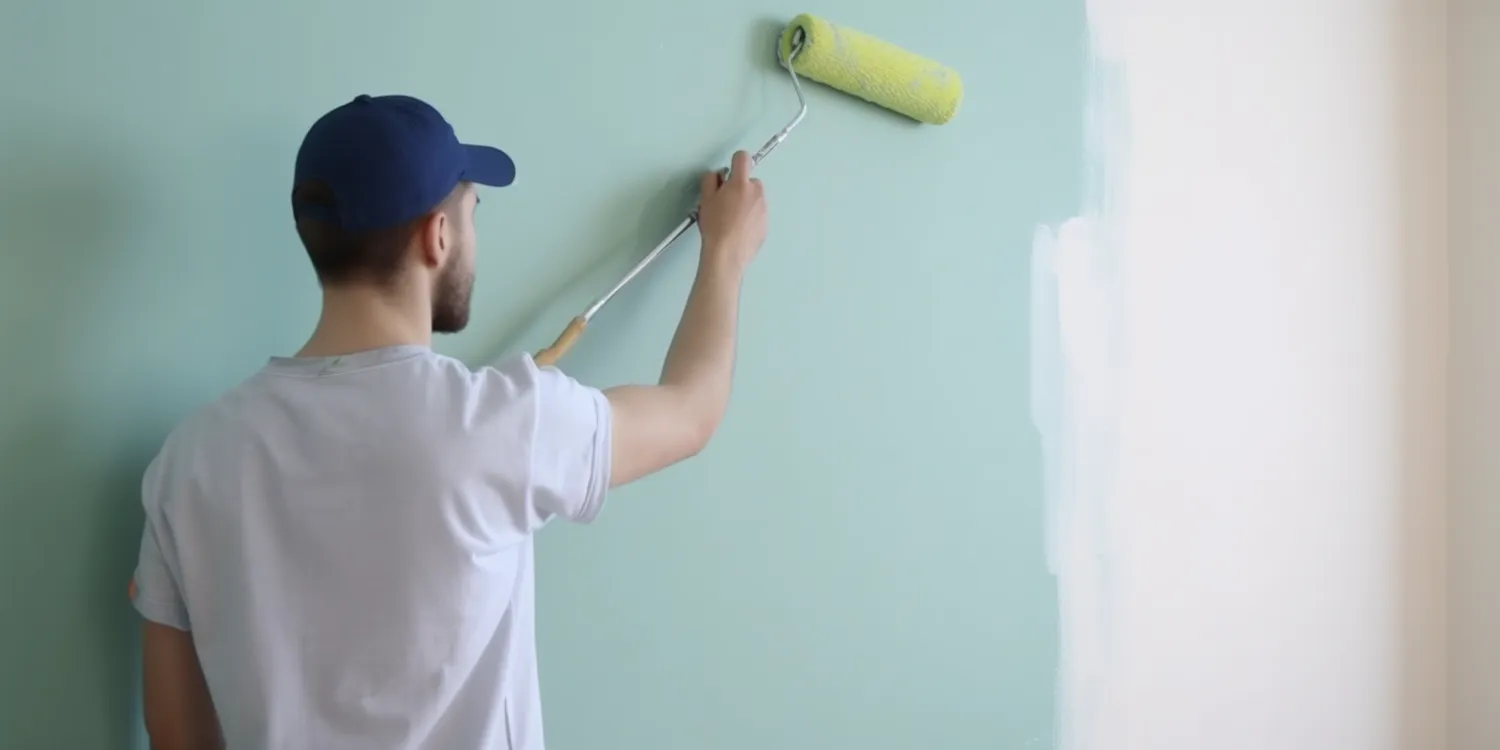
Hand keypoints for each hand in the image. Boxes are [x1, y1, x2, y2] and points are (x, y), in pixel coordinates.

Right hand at [696, 150, 767, 272]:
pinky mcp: (766, 225)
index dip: (735, 162)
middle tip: (726, 202)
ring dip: (746, 202)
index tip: (729, 173)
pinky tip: (738, 230)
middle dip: (740, 187)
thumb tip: (718, 176)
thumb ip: (711, 181)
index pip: (743, 158)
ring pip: (755, 198)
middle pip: (751, 180)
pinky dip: (751, 218)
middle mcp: (757, 193)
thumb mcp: (705, 199)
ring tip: (731, 219)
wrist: (727, 254)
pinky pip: (758, 214)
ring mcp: (764, 209)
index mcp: (741, 183)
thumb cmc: (715, 226)